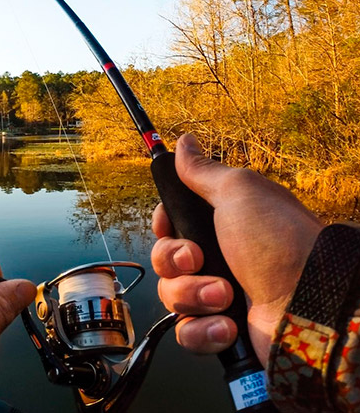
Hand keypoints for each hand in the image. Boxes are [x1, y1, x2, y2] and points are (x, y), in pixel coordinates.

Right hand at [151, 134, 322, 365]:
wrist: (311, 306)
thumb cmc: (279, 242)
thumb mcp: (239, 192)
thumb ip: (203, 171)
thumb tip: (184, 141)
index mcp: (221, 225)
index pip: (170, 224)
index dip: (163, 226)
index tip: (169, 226)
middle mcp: (218, 259)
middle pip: (164, 259)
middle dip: (175, 261)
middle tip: (198, 259)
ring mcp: (218, 297)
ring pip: (171, 296)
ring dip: (192, 295)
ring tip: (225, 296)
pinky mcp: (220, 331)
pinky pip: (186, 332)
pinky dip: (203, 330)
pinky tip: (226, 325)